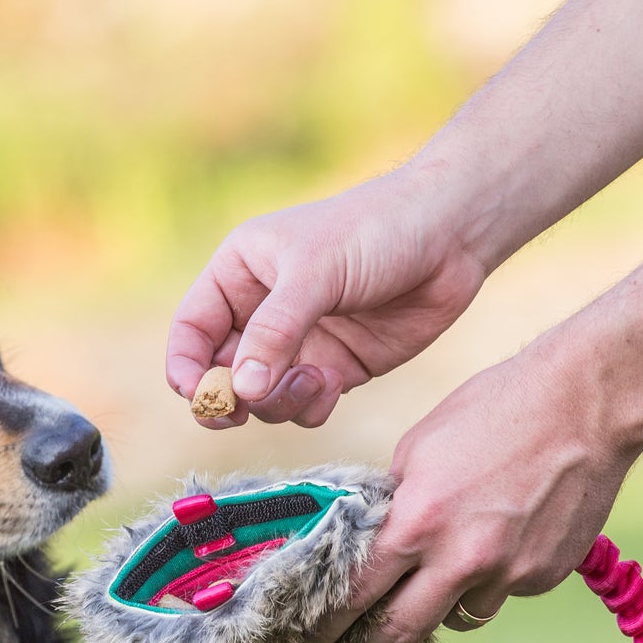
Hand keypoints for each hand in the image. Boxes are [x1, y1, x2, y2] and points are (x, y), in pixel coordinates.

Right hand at [166, 167, 488, 427]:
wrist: (454, 234)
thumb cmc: (377, 229)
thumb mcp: (316, 273)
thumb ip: (274, 333)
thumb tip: (239, 391)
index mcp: (239, 275)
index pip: (191, 332)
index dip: (187, 368)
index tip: (200, 396)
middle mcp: (261, 313)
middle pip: (219, 375)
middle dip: (229, 399)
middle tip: (240, 413)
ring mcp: (298, 345)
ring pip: (261, 399)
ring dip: (277, 403)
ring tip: (314, 380)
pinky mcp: (334, 369)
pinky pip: (303, 407)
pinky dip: (310, 407)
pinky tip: (334, 384)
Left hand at [305, 327, 640, 642]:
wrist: (585, 403)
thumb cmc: (492, 411)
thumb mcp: (417, 451)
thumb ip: (393, 506)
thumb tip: (373, 540)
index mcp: (416, 525)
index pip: (356, 594)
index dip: (328, 620)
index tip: (313, 635)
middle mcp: (461, 559)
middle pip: (402, 631)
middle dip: (374, 641)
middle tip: (361, 641)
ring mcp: (509, 573)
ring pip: (458, 617)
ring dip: (441, 606)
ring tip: (441, 572)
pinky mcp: (546, 575)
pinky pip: (502, 593)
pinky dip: (491, 579)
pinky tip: (501, 537)